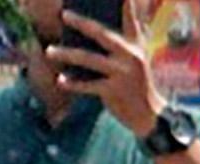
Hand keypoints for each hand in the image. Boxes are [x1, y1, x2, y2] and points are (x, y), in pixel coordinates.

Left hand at [53, 8, 160, 136]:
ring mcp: (123, 74)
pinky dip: (73, 83)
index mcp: (135, 46)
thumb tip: (85, 28)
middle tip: (64, 15)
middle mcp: (131, 57)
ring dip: (66, 54)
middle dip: (81, 23)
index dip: (126, 4)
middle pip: (101, 34)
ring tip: (50, 52)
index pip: (129, 19)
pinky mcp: (115, 91)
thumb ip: (118, 42)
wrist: (149, 116)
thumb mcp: (134, 60)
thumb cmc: (135, 84)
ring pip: (88, 59)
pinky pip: (87, 84)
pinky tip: (60, 80)